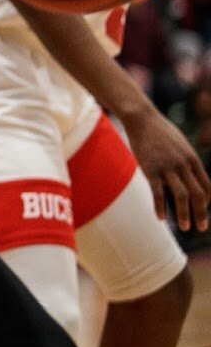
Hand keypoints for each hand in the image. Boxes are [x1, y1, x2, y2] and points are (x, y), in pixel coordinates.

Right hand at [120, 108, 210, 232]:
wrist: (142, 119)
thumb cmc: (159, 132)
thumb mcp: (180, 145)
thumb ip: (185, 160)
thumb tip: (188, 173)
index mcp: (193, 159)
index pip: (207, 186)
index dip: (208, 202)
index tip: (203, 212)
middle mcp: (184, 165)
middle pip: (198, 194)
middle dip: (202, 213)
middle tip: (202, 228)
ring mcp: (167, 167)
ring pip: (182, 196)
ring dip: (185, 214)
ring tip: (187, 227)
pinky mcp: (151, 169)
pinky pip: (158, 192)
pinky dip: (160, 207)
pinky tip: (161, 218)